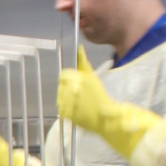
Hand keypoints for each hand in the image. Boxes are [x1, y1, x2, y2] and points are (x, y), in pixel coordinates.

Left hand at [57, 45, 160, 159]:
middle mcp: (69, 89)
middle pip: (62, 85)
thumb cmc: (100, 96)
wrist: (104, 117)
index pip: (63, 75)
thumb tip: (79, 48)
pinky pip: (61, 107)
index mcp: (76, 78)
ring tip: (80, 102)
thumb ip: (83, 62)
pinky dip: (67, 108)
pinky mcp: (65, 113)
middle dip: (69, 88)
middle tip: (81, 95)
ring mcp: (65, 102)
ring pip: (60, 96)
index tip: (78, 84)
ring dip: (67, 98)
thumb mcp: (92, 77)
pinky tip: (77, 108)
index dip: (70, 79)